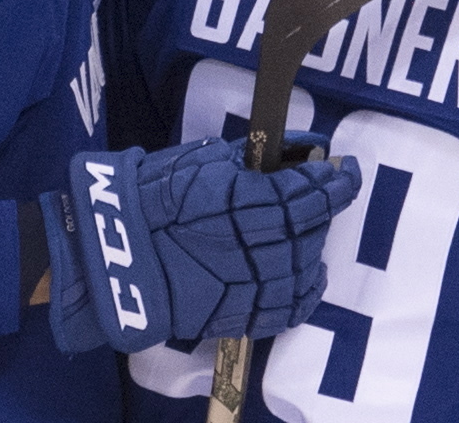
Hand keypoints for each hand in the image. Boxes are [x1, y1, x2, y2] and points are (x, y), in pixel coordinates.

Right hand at [44, 135, 361, 353]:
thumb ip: (262, 154)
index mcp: (254, 200)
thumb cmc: (156, 195)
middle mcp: (263, 245)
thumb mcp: (208, 159)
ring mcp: (254, 284)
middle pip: (315, 225)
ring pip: (308, 265)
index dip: (339, 177)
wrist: (113, 251)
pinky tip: (308, 273)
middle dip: (319, 206)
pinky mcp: (242, 314)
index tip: (345, 165)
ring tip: (303, 230)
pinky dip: (307, 289)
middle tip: (312, 192)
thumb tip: (305, 144)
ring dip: (313, 244)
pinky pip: (292, 307)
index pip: (318, 190)